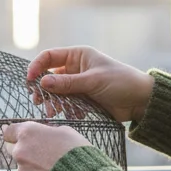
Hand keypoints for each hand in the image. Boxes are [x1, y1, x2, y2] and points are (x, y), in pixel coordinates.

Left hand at [2, 122, 90, 170]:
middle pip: (11, 148)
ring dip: (31, 166)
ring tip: (52, 167)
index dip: (10, 132)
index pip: (8, 131)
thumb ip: (47, 132)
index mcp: (28, 133)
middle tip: (36, 151)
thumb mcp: (65, 131)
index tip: (8, 132)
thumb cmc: (77, 151)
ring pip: (22, 167)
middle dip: (21, 148)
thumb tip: (43, 136)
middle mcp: (20, 151)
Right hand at [26, 46, 154, 123]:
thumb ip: (67, 83)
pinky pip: (67, 104)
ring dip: (53, 103)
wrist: (141, 101)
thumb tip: (43, 82)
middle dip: (44, 89)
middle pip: (50, 76)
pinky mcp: (84, 99)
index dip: (37, 67)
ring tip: (54, 113)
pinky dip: (66, 110)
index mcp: (78, 56)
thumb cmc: (121, 82)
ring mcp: (79, 84)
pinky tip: (72, 115)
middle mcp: (76, 68)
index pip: (49, 57)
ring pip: (57, 93)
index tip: (30, 81)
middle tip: (39, 102)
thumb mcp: (93, 81)